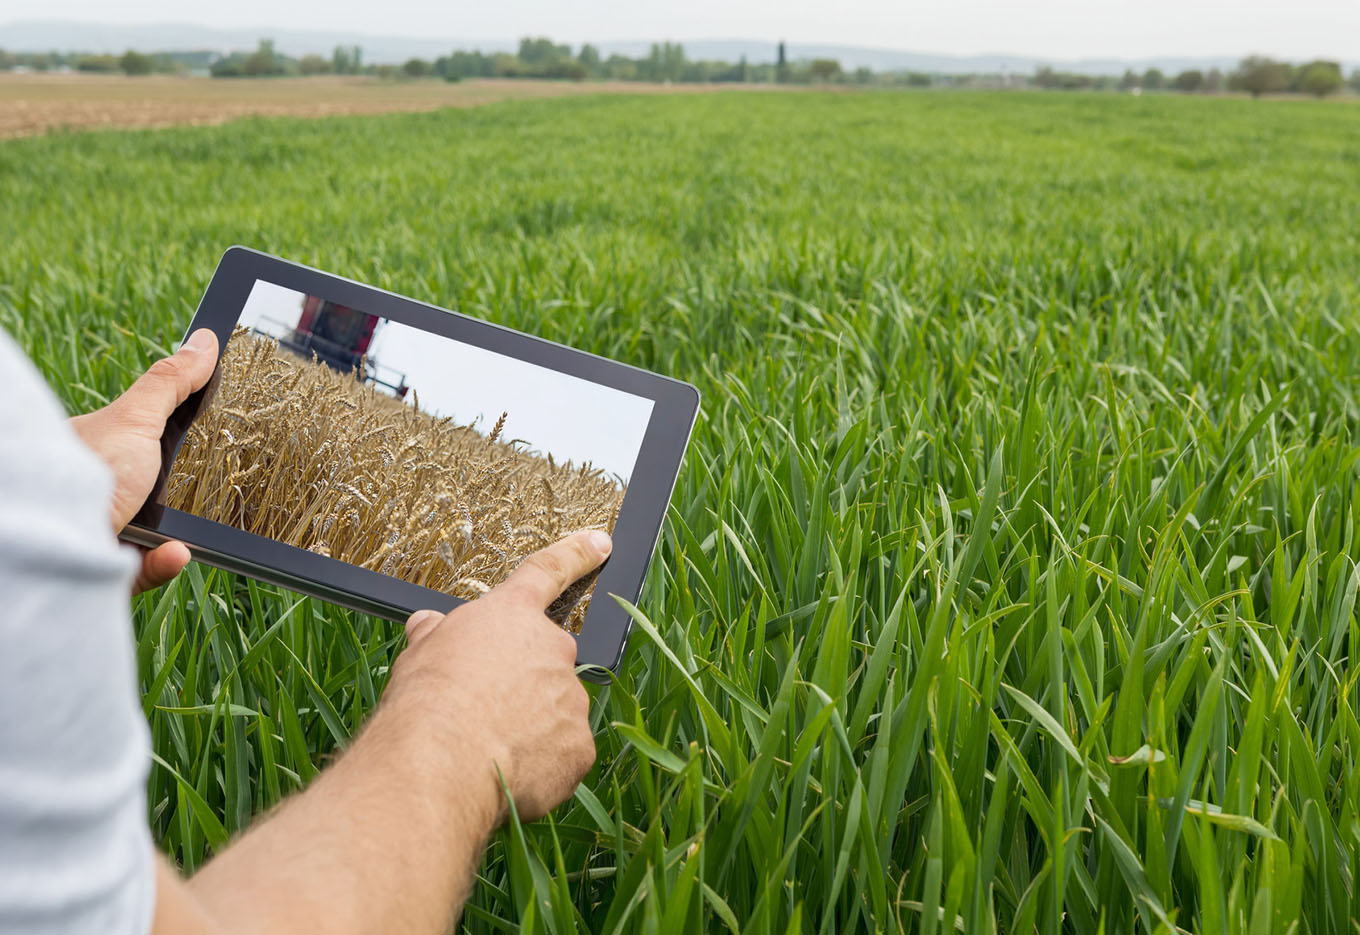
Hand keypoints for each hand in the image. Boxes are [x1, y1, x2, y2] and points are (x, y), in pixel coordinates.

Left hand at [70, 328, 218, 592]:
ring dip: (179, 530)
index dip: (180, 439)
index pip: (147, 440)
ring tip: (197, 524)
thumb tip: (206, 341)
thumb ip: (171, 384)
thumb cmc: (90, 470)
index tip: (219, 439)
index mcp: (101, 453)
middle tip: (224, 482)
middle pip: (155, 489)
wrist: (58, 541)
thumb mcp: (136, 419)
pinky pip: (148, 566)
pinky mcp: (112, 568)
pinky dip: (166, 559)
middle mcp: (99, 491)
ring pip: (154, 531)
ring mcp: (105, 530)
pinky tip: (178, 551)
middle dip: (183, 490)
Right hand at [389, 529, 608, 821]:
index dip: (576, 554)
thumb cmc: (425, 702)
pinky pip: (563, 754)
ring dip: (530, 728)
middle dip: (522, 684)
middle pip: (546, 662)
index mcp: (511, 616)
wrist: (441, 762)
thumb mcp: (419, 654)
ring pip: (555, 712)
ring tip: (487, 749)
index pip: (547, 573)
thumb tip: (428, 624)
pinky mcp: (579, 746)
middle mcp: (553, 648)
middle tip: (483, 712)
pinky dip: (541, 765)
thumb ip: (435, 635)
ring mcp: (571, 698)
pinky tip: (509, 774)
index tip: (601, 543)